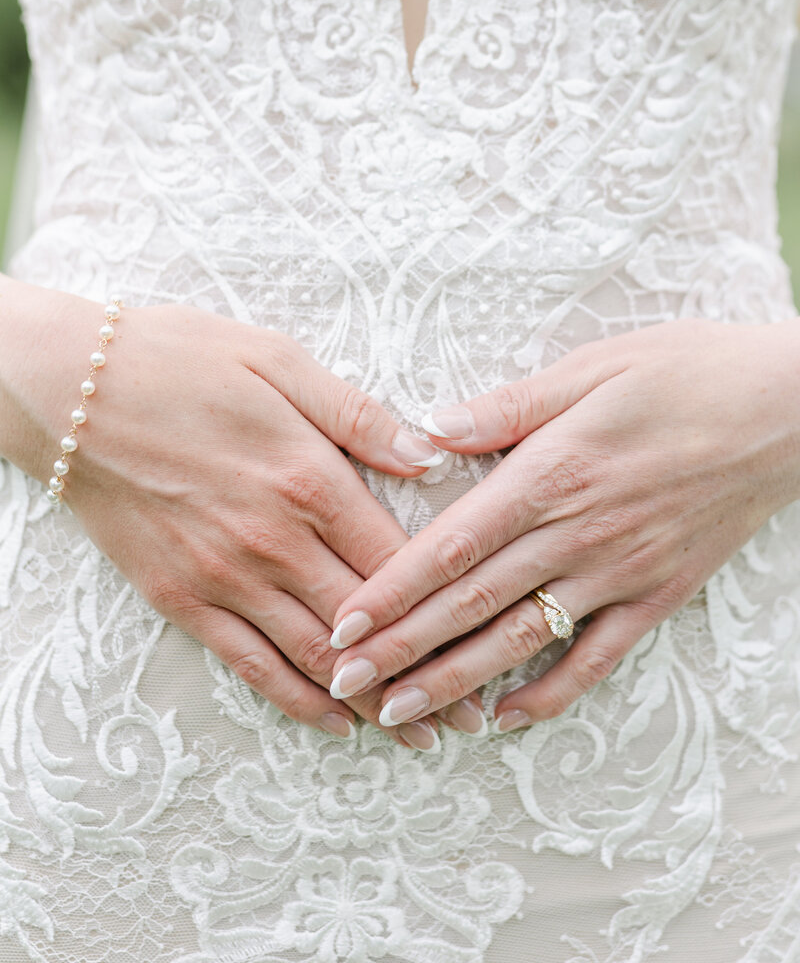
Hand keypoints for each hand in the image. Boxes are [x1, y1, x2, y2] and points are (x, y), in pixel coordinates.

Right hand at [7, 281, 452, 746]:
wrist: (69, 388)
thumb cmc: (180, 360)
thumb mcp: (278, 360)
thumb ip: (358, 415)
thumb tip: (428, 456)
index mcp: (308, 478)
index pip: (398, 560)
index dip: (449, 606)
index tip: (489, 638)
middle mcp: (273, 541)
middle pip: (368, 623)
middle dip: (426, 672)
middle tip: (474, 717)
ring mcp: (224, 576)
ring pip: (316, 657)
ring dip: (373, 703)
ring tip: (422, 736)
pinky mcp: (181, 597)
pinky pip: (250, 664)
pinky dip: (296, 701)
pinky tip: (335, 723)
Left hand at [327, 318, 799, 730]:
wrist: (790, 408)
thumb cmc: (686, 372)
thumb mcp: (591, 367)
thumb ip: (506, 407)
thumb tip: (430, 430)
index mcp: (552, 473)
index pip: (452, 546)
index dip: (392, 589)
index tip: (343, 625)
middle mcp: (579, 533)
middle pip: (472, 603)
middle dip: (402, 648)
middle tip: (345, 684)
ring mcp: (620, 572)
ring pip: (522, 640)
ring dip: (457, 681)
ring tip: (401, 712)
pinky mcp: (660, 594)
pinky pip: (598, 657)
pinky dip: (551, 692)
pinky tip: (508, 717)